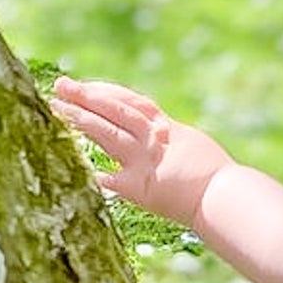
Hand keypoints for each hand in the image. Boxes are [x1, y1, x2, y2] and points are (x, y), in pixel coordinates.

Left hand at [52, 76, 232, 228]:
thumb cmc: (217, 175)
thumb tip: (162, 134)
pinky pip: (107, 177)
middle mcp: (152, 140)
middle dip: (85, 96)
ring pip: (108, 131)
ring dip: (81, 117)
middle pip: (114, 110)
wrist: (224, 197)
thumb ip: (173, 139)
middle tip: (60, 85)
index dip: (106, 91)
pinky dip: (89, 170)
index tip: (85, 85)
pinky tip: (66, 159)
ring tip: (58, 106)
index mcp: (166, 128)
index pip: (130, 102)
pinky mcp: (139, 187)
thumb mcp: (193, 147)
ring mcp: (144, 161)